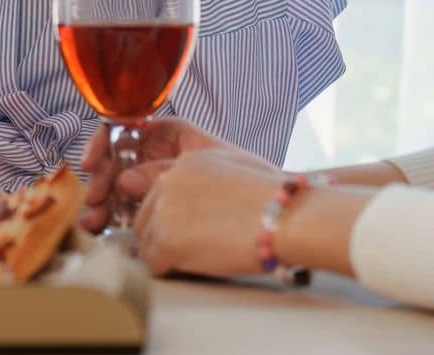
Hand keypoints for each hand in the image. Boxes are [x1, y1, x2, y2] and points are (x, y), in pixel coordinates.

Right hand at [79, 117, 260, 231]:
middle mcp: (156, 158)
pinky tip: (102, 229)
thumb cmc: (251, 180)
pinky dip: (112, 219)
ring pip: (115, 190)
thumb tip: (126, 180)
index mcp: (166, 137)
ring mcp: (157, 186)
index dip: (101, 145)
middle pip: (113, 163)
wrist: (283, 213)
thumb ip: (163, 169)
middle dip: (100, 182)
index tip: (92, 163)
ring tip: (93, 222)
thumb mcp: (208, 164)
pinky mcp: (161, 214)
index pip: (120, 132)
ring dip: (101, 204)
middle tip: (95, 202)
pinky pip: (127, 211)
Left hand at [133, 148, 282, 276]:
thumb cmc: (275, 199)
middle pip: (145, 217)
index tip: (181, 227)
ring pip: (146, 241)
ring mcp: (164, 211)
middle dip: (163, 234)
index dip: (168, 214)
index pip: (156, 192)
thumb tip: (190, 200)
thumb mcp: (232, 167)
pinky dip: (168, 270)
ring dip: (165, 254)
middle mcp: (167, 183)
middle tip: (192, 247)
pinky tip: (193, 269)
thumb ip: (201, 176)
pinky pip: (153, 263)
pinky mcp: (167, 241)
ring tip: (198, 259)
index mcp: (183, 163)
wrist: (288, 218)